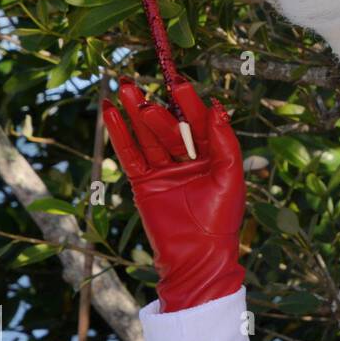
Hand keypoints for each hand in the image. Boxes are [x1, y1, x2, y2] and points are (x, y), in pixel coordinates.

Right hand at [102, 76, 245, 311]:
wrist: (197, 257)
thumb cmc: (220, 220)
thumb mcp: (229, 177)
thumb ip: (224, 142)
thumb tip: (218, 107)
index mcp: (212, 157)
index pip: (198, 124)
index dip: (188, 104)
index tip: (178, 83)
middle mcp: (188, 161)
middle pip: (169, 128)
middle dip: (155, 107)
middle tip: (138, 86)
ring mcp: (164, 171)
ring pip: (147, 137)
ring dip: (134, 113)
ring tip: (122, 88)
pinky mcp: (144, 183)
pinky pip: (130, 154)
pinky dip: (120, 134)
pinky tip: (110, 113)